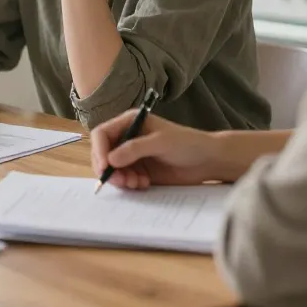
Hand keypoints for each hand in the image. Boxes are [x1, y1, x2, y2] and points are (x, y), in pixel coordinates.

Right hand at [90, 110, 220, 188]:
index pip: (103, 134)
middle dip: (108, 168)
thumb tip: (110, 160)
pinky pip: (124, 178)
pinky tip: (143, 184)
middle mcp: (127, 137)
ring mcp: (132, 155)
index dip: (99, 150)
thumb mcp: (161, 142)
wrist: (208, 161)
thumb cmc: (187, 144)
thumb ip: (135, 149)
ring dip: (119, 178)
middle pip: (103, 153)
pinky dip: (129, 183)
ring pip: (112, 168)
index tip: (105, 167)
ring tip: (136, 183)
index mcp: (129, 122)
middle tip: (121, 181)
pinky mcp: (139, 170)